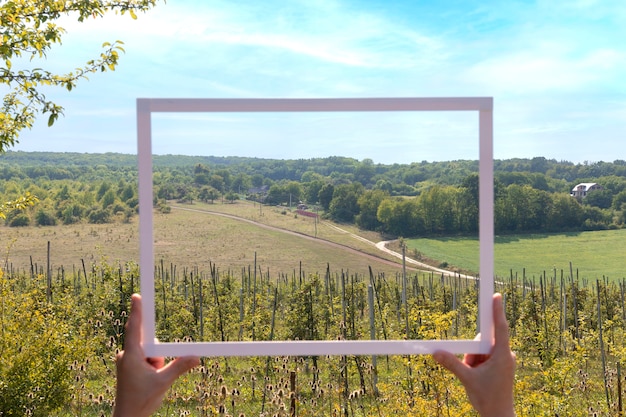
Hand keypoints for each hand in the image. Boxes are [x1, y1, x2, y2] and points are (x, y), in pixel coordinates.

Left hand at [113, 294, 199, 416]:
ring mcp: (126, 362)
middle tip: (156, 370)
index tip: (136, 296)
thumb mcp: (163, 383)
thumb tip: (196, 356)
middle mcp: (126, 355)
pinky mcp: (128, 368)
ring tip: (152, 379)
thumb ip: (179, 367)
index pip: (135, 327)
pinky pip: (144, 359)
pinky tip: (149, 380)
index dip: (136, 311)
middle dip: (157, 354)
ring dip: (154, 362)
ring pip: (147, 352)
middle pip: (146, 341)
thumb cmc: (140, 401)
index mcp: (131, 355)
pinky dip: (151, 366)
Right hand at [432, 293, 515, 416]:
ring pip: (482, 349)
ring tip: (474, 375)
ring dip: (473, 359)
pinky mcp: (500, 366)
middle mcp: (505, 355)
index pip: (500, 327)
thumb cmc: (489, 399)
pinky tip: (476, 376)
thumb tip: (436, 352)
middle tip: (471, 366)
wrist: (499, 416)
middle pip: (484, 340)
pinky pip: (483, 357)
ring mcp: (503, 361)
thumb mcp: (467, 379)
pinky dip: (476, 363)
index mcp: (502, 355)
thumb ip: (451, 363)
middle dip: (472, 352)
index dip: (497, 311)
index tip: (497, 296)